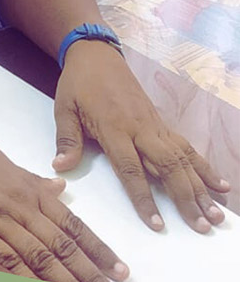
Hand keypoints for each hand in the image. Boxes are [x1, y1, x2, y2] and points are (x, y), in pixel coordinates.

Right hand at [0, 125, 127, 281]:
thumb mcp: (3, 162)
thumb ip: (33, 181)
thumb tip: (59, 188)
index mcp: (28, 188)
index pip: (72, 224)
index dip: (98, 249)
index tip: (119, 269)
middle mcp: (18, 206)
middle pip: (60, 246)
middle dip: (89, 274)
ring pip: (38, 258)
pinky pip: (5, 263)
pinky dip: (25, 281)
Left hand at [53, 39, 230, 231]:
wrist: (96, 55)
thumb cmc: (78, 83)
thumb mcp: (64, 107)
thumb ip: (67, 139)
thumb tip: (60, 167)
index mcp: (113, 127)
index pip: (131, 169)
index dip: (144, 198)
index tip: (157, 224)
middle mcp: (139, 128)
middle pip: (167, 167)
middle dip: (186, 198)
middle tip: (201, 227)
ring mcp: (154, 125)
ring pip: (182, 159)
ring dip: (200, 187)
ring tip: (216, 214)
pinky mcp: (161, 122)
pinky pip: (185, 146)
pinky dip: (204, 166)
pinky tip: (220, 184)